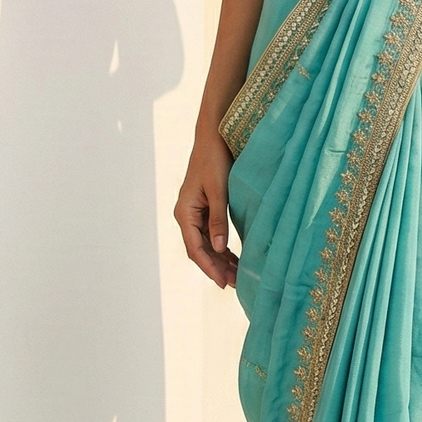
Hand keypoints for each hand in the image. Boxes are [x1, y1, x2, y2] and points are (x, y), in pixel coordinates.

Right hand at [175, 131, 237, 288]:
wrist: (213, 137)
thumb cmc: (214, 160)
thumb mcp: (219, 191)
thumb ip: (218, 220)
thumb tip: (219, 248)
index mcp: (184, 212)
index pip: (195, 248)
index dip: (209, 267)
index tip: (222, 283)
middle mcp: (186, 215)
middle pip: (200, 249)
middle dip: (216, 268)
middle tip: (235, 284)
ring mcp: (194, 213)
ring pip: (206, 244)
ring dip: (220, 260)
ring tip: (237, 276)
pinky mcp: (204, 208)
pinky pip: (210, 234)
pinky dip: (222, 247)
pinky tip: (234, 257)